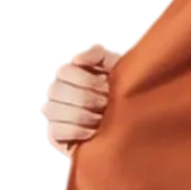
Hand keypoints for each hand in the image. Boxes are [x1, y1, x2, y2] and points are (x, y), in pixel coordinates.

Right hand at [41, 41, 122, 159]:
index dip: (87, 80)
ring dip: (82, 115)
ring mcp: (54, 113)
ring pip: (53, 109)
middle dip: (86, 98)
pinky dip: (76, 131)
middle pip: (55, 89)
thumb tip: (76, 59)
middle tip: (107, 104)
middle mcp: (57, 92)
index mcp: (69, 73)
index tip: (108, 86)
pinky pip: (55, 131)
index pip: (63, 71)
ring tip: (103, 119)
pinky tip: (93, 132)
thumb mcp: (117, 65)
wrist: (137, 119)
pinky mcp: (56, 136)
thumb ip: (98, 54)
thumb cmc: (125, 88)